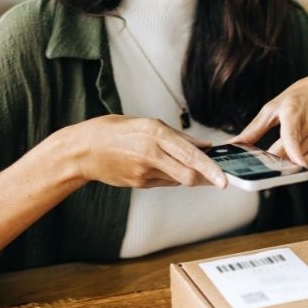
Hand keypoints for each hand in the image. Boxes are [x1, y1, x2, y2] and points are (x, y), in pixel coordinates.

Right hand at [69, 115, 226, 188]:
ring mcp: (144, 171)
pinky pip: (163, 182)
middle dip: (203, 178)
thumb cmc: (114, 131)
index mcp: (154, 132)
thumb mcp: (146, 124)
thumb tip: (204, 145)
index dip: (210, 168)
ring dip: (185, 174)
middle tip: (214, 177)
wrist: (83, 150)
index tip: (224, 179)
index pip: (190, 153)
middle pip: (187, 174)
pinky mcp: (138, 183)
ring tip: (173, 162)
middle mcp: (151, 152)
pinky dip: (168, 176)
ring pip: (177, 179)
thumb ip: (178, 137)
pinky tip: (157, 166)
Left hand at [229, 73, 307, 166]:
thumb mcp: (275, 105)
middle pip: (289, 153)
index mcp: (293, 110)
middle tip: (264, 163)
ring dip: (288, 159)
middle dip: (275, 160)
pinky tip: (302, 146)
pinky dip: (302, 158)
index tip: (288, 164)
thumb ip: (254, 128)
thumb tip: (233, 144)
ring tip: (287, 145)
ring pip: (298, 159)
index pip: (291, 135)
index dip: (291, 151)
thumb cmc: (302, 97)